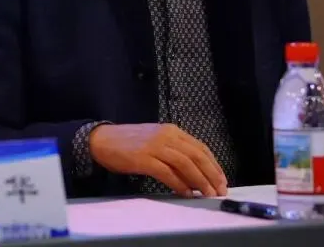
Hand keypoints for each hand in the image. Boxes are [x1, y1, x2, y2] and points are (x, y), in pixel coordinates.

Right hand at [89, 123, 227, 197]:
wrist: (101, 140)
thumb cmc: (128, 143)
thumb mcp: (155, 140)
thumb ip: (174, 151)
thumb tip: (195, 173)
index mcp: (171, 130)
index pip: (200, 147)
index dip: (214, 164)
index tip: (222, 179)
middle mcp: (166, 136)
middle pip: (196, 155)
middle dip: (211, 174)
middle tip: (220, 189)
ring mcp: (155, 146)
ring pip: (185, 164)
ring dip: (199, 180)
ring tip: (206, 193)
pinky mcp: (144, 158)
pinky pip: (167, 173)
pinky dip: (179, 184)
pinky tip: (185, 192)